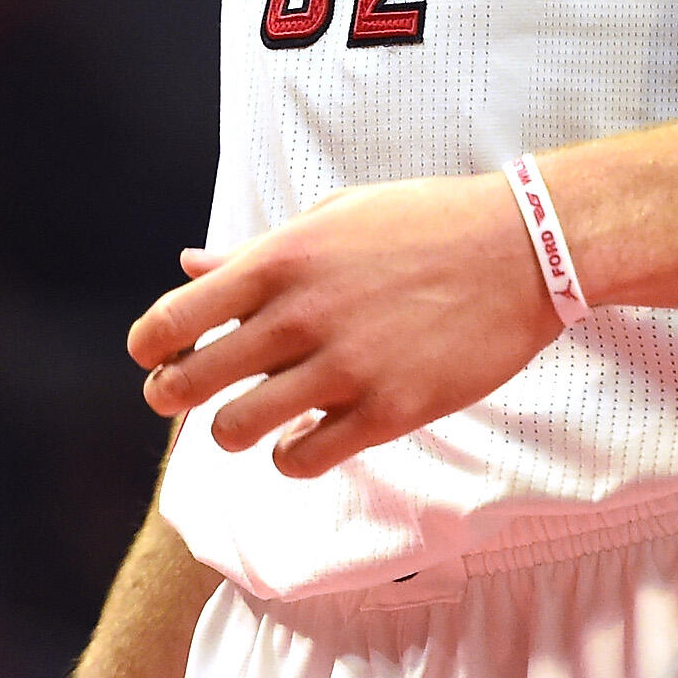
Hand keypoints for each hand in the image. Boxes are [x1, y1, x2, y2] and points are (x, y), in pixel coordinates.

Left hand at [126, 174, 562, 478]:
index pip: (168, 322)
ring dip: (237, 429)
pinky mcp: (388, 410)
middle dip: (175, 395)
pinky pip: (300, 460)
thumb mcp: (337, 218)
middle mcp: (301, 314)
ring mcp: (345, 366)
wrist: (528, 249)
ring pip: (235, 431)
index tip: (162, 355)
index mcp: (282, 259)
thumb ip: (258, 250)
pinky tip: (310, 432)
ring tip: (262, 414)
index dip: (150, 349)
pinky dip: (292, 454)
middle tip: (195, 393)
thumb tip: (190, 266)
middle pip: (188, 385)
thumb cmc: (428, 223)